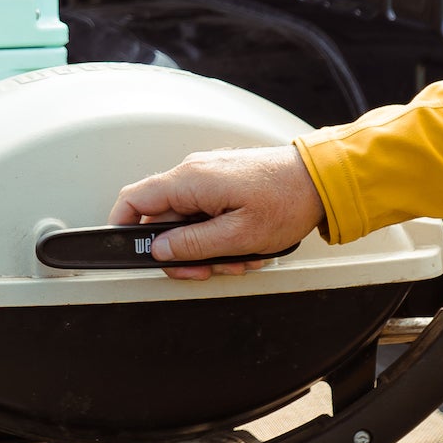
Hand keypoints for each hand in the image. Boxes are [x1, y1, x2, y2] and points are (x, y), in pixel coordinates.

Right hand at [113, 146, 325, 281]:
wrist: (321, 178)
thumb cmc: (287, 200)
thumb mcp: (238, 236)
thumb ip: (192, 245)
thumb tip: (160, 251)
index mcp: (190, 181)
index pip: (134, 201)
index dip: (122, 228)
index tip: (127, 252)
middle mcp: (194, 173)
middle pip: (164, 220)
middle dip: (182, 252)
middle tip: (203, 270)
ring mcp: (209, 176)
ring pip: (188, 221)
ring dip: (207, 247)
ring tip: (238, 258)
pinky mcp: (224, 181)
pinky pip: (207, 212)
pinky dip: (220, 234)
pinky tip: (244, 246)